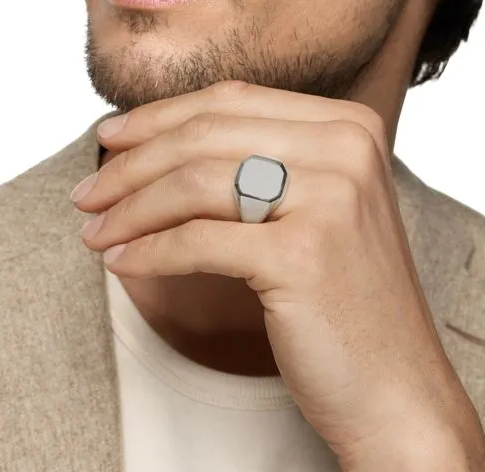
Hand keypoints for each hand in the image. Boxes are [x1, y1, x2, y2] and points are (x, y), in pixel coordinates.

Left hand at [71, 81, 484, 469]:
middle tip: (87, 193)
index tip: (110, 140)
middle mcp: (346, 148)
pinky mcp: (305, 255)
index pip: (230, 100)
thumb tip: (153, 141)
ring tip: (94, 231)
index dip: (157, 117)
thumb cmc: (342, 296)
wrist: (397, 385)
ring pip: (194, 182)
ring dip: (129, 208)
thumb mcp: (311, 205)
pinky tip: (119, 262)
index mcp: (349, 125)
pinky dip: (147, 252)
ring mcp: (331, 198)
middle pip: (206, 134)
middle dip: (131, 163)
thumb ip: (256, 160)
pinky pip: (197, 241)